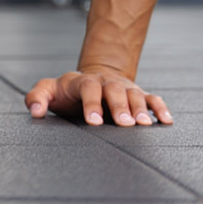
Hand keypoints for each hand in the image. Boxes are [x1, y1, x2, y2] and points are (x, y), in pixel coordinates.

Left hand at [25, 70, 172, 126]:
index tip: (93, 122)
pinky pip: (152, 99)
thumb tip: (35, 111)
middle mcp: (106, 83)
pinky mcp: (137, 95)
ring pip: (135, 94)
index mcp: (83, 81)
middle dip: (120, 107)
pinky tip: (166, 121)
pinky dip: (160, 109)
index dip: (91, 104)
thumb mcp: (48, 90)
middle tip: (125, 124)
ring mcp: (123, 88)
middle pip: (115, 90)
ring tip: (144, 124)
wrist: (90, 79)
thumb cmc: (67, 91)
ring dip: (140, 109)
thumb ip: (36, 98)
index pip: (88, 88)